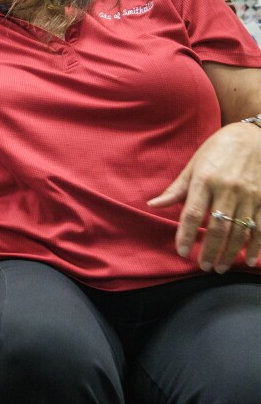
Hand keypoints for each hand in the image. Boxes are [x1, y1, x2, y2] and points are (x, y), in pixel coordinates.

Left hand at [148, 122, 260, 270]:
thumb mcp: (194, 165)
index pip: (192, 213)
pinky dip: (257, 246)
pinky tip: (250, 260)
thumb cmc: (218, 150)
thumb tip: (153, 205)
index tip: (182, 252)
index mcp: (204, 180)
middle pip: (217, 227)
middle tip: (204, 267)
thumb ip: (177, 189)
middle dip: (210, 250)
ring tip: (221, 267)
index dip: (186, 235)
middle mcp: (227, 189)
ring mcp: (249, 195)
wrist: (254, 136)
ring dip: (231, 253)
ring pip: (240, 231)